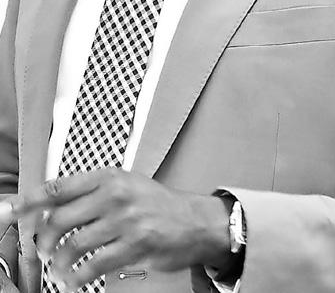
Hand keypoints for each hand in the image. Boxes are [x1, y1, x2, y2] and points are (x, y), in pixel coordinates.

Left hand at [12, 168, 231, 291]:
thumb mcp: (124, 185)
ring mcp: (125, 220)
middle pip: (59, 220)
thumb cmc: (154, 203)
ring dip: (57, 264)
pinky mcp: (134, 245)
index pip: (59, 187)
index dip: (31, 201)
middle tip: (41, 252)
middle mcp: (114, 194)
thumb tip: (50, 208)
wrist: (193, 220)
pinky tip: (74, 282)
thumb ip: (90, 193)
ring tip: (57, 271)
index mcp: (108, 176)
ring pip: (73, 245)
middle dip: (42, 242)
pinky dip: (77, 278)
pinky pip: (94, 266)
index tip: (12, 210)